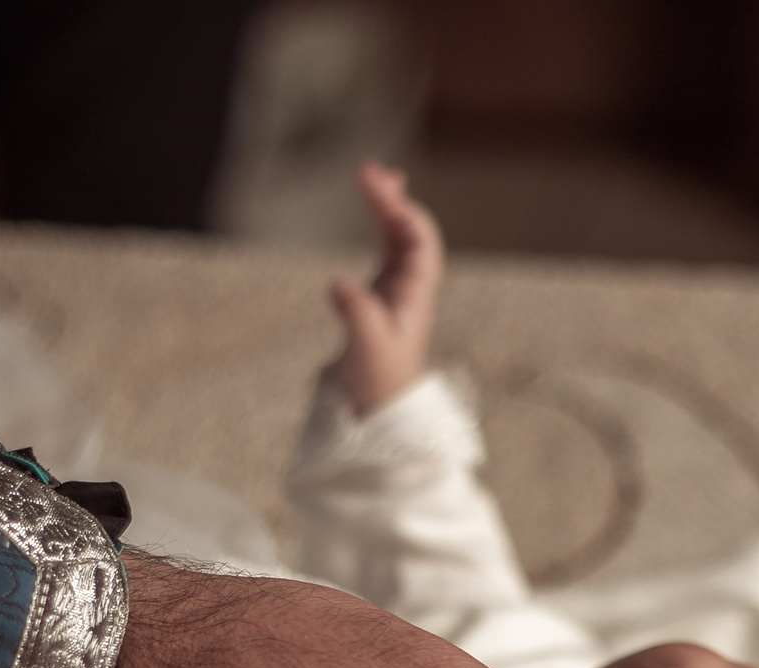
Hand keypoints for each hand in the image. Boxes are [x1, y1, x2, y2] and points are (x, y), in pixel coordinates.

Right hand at [329, 162, 441, 415]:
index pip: (419, 242)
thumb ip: (356, 315)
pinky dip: (384, 222)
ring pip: (399, 235)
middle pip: (409, 231)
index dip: (403, 212)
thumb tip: (339, 284)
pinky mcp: (384, 292)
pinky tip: (379, 205)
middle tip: (368, 171)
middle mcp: (412, 286)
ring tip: (372, 174)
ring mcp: (399, 287)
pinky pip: (389, 246)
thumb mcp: (365, 349)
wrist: (377, 406)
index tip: (380, 189)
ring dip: (388, 205)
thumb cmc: (378, 380)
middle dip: (392, 199)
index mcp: (416, 293)